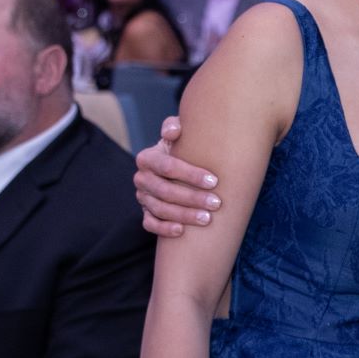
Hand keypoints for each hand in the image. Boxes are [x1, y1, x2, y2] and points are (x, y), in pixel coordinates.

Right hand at [134, 116, 220, 236]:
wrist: (175, 167)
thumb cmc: (183, 148)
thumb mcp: (180, 135)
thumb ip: (175, 126)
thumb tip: (174, 131)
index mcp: (147, 158)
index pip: (167, 167)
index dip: (190, 174)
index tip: (214, 181)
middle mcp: (142, 178)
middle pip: (165, 191)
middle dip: (192, 198)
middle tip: (216, 203)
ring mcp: (143, 197)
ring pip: (160, 209)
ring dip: (184, 215)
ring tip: (207, 219)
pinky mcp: (146, 213)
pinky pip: (150, 224)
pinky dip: (164, 229)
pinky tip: (182, 231)